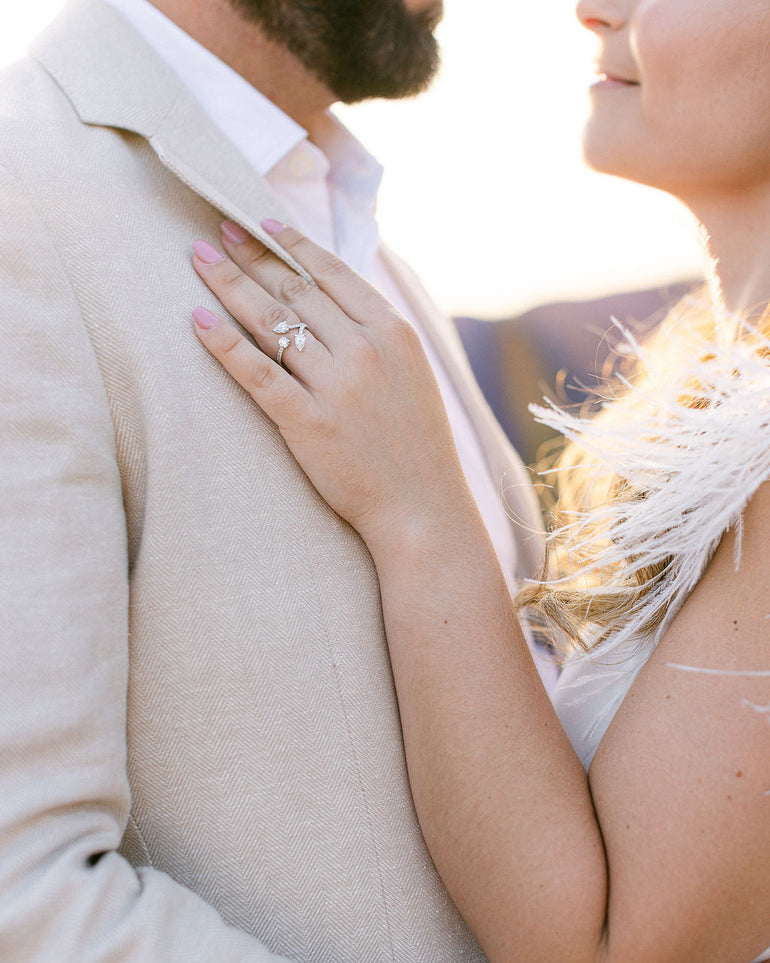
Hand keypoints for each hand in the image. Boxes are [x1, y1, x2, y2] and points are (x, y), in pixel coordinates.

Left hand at [191, 222, 471, 550]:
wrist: (422, 507)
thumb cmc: (416, 443)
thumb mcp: (411, 373)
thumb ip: (377, 334)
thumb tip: (335, 300)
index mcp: (392, 331)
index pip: (331, 272)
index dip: (289, 244)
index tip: (258, 223)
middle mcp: (365, 349)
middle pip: (294, 289)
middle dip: (250, 254)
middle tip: (215, 230)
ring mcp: (336, 386)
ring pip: (270, 321)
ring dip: (229, 283)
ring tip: (199, 257)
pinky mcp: (308, 423)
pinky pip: (257, 374)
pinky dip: (224, 344)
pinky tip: (197, 320)